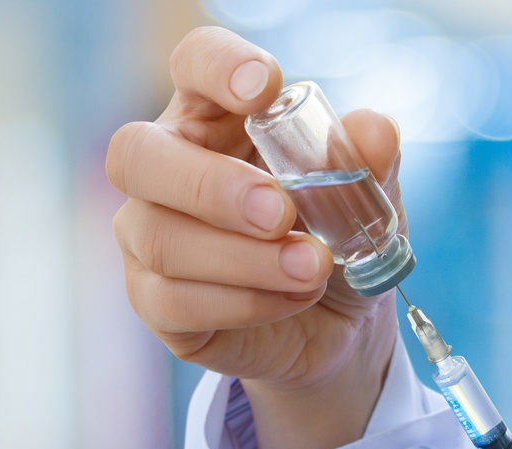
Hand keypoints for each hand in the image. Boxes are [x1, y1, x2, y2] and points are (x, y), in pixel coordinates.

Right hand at [106, 27, 404, 448]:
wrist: (339, 322)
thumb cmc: (336, 235)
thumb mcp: (367, 196)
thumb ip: (370, 161)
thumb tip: (375, 132)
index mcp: (216, 115)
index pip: (194, 63)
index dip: (218, 66)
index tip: (264, 88)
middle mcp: (165, 167)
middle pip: (136, 155)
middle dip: (211, 186)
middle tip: (281, 213)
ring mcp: (148, 235)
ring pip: (161, 239)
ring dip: (248, 258)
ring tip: (314, 267)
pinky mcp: (154, 302)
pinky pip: (176, 302)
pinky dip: (246, 302)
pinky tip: (294, 298)